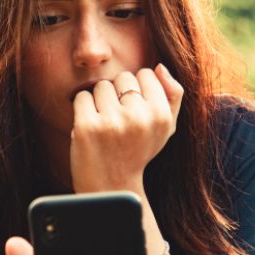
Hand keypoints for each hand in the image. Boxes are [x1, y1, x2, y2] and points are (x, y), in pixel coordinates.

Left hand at [70, 64, 183, 193]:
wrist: (111, 187)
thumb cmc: (138, 152)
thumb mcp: (166, 128)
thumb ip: (172, 95)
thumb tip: (158, 67)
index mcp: (160, 116)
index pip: (146, 73)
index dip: (138, 90)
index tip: (135, 111)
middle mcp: (138, 117)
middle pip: (123, 77)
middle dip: (118, 94)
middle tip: (119, 121)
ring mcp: (111, 122)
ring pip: (101, 86)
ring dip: (99, 102)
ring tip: (105, 126)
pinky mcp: (87, 127)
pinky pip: (81, 97)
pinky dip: (82, 109)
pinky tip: (91, 127)